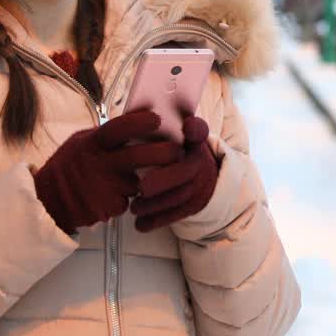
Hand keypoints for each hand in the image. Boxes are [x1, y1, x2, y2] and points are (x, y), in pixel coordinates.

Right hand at [33, 109, 182, 233]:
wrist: (48, 201)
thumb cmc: (70, 166)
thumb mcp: (82, 141)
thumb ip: (107, 133)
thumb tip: (141, 114)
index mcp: (92, 143)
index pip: (119, 128)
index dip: (140, 123)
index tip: (157, 119)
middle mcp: (98, 164)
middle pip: (140, 156)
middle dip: (165, 153)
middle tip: (177, 151)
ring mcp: (103, 187)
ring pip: (140, 181)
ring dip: (146, 180)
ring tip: (138, 176)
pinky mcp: (107, 208)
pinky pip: (129, 201)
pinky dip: (128, 198)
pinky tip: (115, 194)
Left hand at [131, 115, 218, 231]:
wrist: (199, 174)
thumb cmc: (172, 151)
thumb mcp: (170, 135)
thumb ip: (158, 127)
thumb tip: (137, 110)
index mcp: (192, 140)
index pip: (198, 130)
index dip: (195, 128)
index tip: (188, 126)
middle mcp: (200, 162)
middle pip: (186, 171)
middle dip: (164, 179)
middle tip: (142, 187)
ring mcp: (199, 185)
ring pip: (180, 196)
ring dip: (156, 204)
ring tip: (135, 207)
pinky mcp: (195, 204)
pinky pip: (177, 214)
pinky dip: (157, 221)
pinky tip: (140, 224)